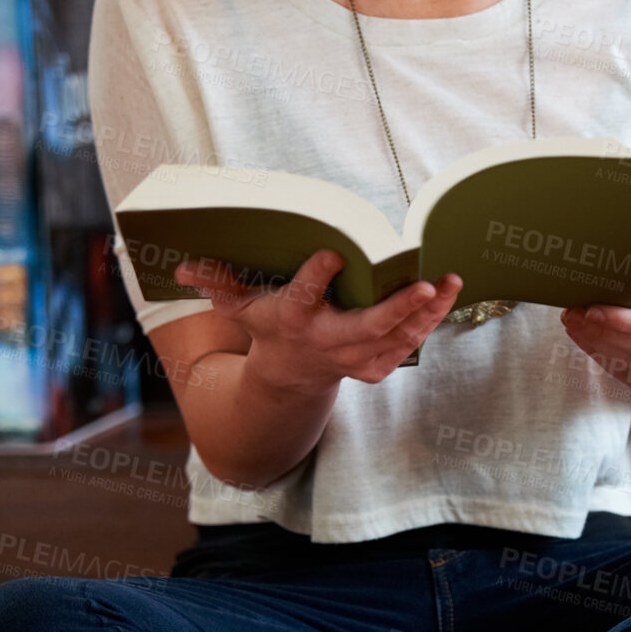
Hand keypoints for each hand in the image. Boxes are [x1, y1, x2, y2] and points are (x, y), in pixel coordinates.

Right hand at [174, 250, 462, 394]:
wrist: (289, 378)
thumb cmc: (267, 327)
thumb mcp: (239, 307)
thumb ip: (215, 282)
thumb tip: (178, 265)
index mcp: (294, 321)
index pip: (302, 298)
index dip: (315, 277)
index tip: (332, 252)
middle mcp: (329, 342)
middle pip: (368, 327)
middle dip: (398, 307)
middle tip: (426, 284)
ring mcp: (357, 357)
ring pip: (399, 336)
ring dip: (428, 312)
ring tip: (452, 281)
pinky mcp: (377, 366)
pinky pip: (410, 344)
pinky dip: (430, 322)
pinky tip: (450, 295)